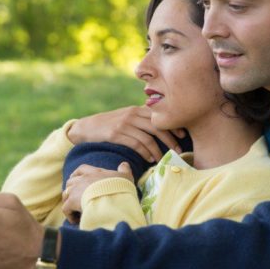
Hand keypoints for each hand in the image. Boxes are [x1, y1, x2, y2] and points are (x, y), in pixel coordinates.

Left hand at [61, 162, 133, 222]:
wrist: (113, 199)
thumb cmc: (121, 189)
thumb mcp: (126, 178)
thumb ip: (124, 171)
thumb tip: (124, 164)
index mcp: (95, 173)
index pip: (82, 169)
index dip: (77, 174)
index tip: (75, 178)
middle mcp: (83, 179)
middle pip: (70, 182)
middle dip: (71, 189)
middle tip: (76, 199)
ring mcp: (76, 190)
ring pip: (66, 194)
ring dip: (69, 202)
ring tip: (76, 211)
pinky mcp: (72, 202)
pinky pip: (65, 208)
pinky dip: (69, 215)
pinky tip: (76, 221)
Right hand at [67, 106, 184, 162]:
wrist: (87, 127)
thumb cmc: (110, 124)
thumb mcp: (126, 116)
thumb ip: (141, 118)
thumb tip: (160, 126)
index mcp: (136, 109)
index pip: (159, 116)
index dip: (172, 125)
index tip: (182, 134)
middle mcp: (132, 114)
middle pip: (157, 126)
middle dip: (170, 139)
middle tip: (178, 150)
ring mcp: (124, 124)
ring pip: (148, 138)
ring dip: (158, 150)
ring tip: (162, 159)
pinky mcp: (116, 134)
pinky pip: (136, 144)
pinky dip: (145, 153)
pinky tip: (149, 159)